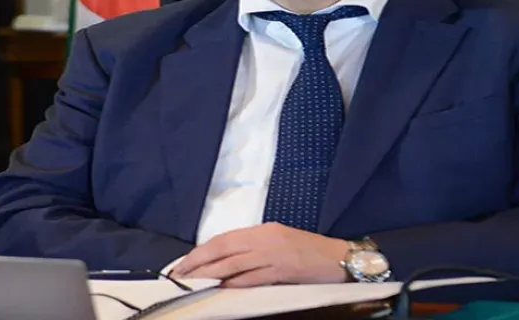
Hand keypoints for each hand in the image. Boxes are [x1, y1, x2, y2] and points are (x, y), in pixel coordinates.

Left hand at [171, 223, 349, 286]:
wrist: (340, 258)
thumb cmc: (311, 251)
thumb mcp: (280, 241)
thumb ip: (255, 248)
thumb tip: (227, 261)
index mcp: (264, 230)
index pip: (224, 239)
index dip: (201, 251)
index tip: (183, 262)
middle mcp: (266, 239)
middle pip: (223, 249)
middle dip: (198, 263)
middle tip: (178, 275)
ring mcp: (274, 254)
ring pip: (233, 264)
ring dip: (209, 274)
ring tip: (191, 283)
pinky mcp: (283, 270)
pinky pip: (252, 278)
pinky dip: (234, 283)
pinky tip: (220, 288)